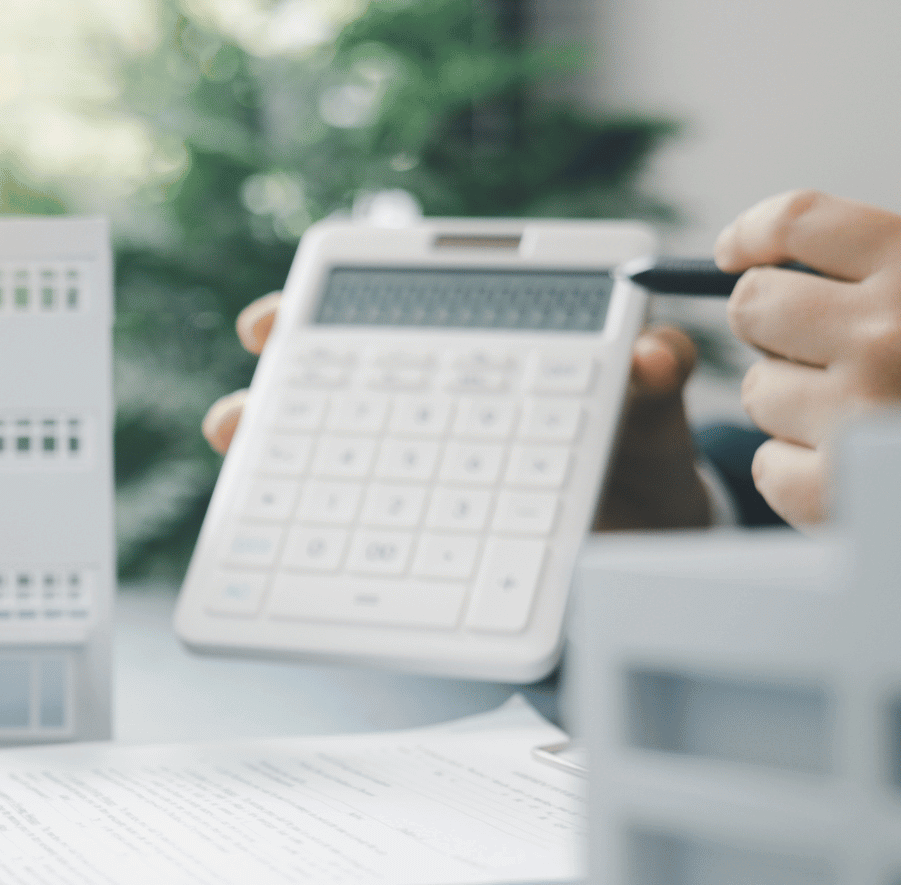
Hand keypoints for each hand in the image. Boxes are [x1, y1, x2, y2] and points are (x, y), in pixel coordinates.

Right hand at [201, 293, 711, 529]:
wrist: (657, 558)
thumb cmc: (643, 465)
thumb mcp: (653, 417)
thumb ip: (651, 382)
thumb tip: (650, 355)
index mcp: (473, 359)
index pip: (376, 319)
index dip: (315, 311)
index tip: (279, 320)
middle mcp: (428, 417)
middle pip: (328, 390)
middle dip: (275, 386)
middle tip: (248, 396)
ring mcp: (419, 485)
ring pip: (327, 465)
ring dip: (274, 458)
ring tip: (243, 451)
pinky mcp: (425, 553)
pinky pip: (362, 549)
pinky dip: (321, 547)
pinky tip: (292, 553)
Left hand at [717, 189, 900, 525]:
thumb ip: (867, 268)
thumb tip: (749, 263)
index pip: (799, 221)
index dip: (750, 233)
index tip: (733, 253)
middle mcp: (892, 333)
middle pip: (753, 305)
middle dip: (770, 327)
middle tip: (813, 348)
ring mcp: (862, 414)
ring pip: (758, 389)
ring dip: (793, 405)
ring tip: (862, 414)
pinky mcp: (839, 488)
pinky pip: (767, 462)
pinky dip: (799, 469)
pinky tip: (857, 465)